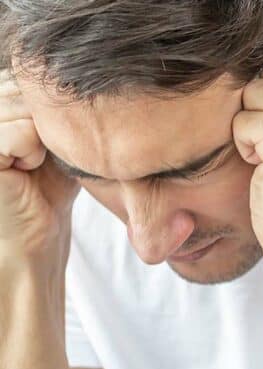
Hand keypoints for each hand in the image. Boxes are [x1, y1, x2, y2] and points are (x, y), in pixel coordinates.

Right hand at [0, 69, 78, 267]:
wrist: (34, 238)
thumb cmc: (49, 189)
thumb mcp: (58, 138)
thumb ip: (59, 107)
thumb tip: (81, 71)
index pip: (31, 78)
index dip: (54, 108)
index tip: (52, 141)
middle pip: (28, 89)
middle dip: (50, 122)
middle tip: (42, 156)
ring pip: (25, 108)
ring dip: (43, 138)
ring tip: (32, 164)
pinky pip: (17, 132)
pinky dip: (31, 152)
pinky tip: (25, 170)